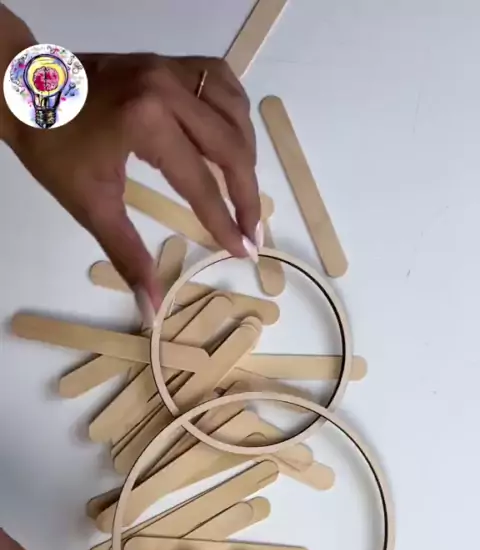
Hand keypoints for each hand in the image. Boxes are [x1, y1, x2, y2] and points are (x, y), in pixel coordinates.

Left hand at [6, 53, 260, 317]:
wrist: (23, 90)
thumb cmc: (53, 149)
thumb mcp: (90, 206)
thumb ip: (129, 255)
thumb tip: (152, 308)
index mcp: (146, 122)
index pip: (201, 182)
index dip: (225, 221)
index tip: (244, 249)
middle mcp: (167, 88)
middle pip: (231, 146)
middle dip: (247, 194)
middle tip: (252, 229)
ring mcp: (169, 68)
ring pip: (234, 110)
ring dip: (247, 153)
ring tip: (244, 190)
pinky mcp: (168, 61)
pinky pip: (220, 80)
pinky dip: (235, 112)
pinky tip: (233, 140)